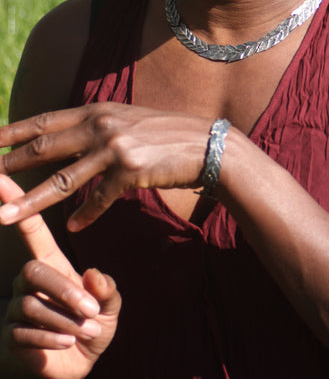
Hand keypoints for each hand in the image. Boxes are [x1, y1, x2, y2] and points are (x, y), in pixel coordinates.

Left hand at [0, 103, 211, 229]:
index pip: (45, 121)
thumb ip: (97, 128)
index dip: (13, 131)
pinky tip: (73, 227)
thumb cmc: (166, 134)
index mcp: (98, 110)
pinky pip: (99, 199)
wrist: (206, 144)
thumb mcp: (128, 121)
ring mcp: (115, 148)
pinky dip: (85, 215)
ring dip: (30, 201)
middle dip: (9, 165)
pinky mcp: (131, 172)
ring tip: (4, 216)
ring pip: (63, 180)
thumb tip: (67, 141)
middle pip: (45, 148)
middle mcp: (102, 125)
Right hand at [0, 175, 120, 378]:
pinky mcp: (11, 335)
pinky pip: (24, 333)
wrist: (79, 365)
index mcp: (52, 262)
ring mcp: (16, 306)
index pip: (31, 229)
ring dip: (64, 321)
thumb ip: (108, 290)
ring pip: (31, 305)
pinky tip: (68, 344)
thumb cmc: (92, 323)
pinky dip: (51, 339)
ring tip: (86, 332)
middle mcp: (28, 279)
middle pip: (34, 271)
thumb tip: (94, 275)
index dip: (16, 203)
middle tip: (91, 311)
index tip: (0, 177)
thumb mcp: (109, 305)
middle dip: (65, 291)